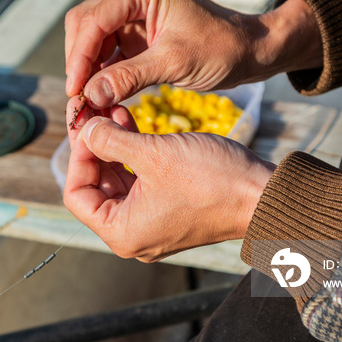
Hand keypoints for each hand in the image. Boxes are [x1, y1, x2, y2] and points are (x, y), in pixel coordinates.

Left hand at [63, 98, 275, 261]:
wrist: (265, 194)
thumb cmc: (211, 180)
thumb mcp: (153, 155)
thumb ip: (110, 141)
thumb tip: (85, 129)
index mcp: (122, 231)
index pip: (76, 194)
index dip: (76, 156)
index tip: (83, 124)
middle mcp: (133, 232)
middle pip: (96, 186)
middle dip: (93, 146)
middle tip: (91, 112)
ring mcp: (152, 220)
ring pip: (118, 178)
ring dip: (113, 144)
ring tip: (110, 108)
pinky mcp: (169, 206)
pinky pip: (140, 178)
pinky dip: (133, 151)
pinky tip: (128, 119)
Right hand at [64, 0, 321, 107]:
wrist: (250, 52)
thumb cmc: (221, 49)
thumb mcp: (174, 63)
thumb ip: (129, 78)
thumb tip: (89, 96)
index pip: (94, 19)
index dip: (80, 56)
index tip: (75, 90)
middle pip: (85, 25)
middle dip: (79, 62)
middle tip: (78, 99)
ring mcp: (132, 15)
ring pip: (91, 40)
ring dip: (87, 70)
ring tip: (87, 102)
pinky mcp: (135, 35)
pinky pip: (107, 54)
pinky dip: (101, 74)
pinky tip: (100, 97)